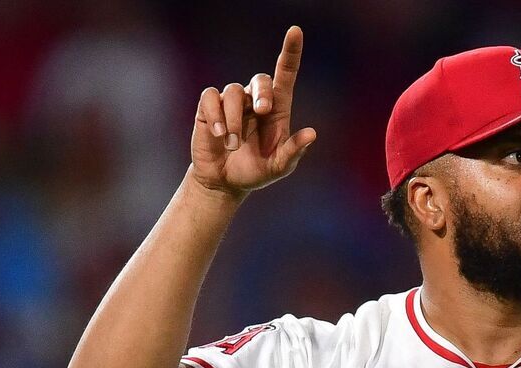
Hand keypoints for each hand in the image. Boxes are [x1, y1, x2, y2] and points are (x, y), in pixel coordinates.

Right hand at [190, 26, 316, 197]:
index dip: (290, 52)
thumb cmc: (256, 171)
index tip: (295, 31)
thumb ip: (294, 152)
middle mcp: (255, 100)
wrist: (224, 182)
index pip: (286, 74)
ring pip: (234, 92)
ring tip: (233, 144)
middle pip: (261, 79)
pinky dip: (216, 115)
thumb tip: (312, 133)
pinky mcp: (209, 107)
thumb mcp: (279, 167)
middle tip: (263, 112)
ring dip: (235, 120)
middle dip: (263, 93)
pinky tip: (218, 134)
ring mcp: (232, 102)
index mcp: (277, 109)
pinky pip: (211, 97)